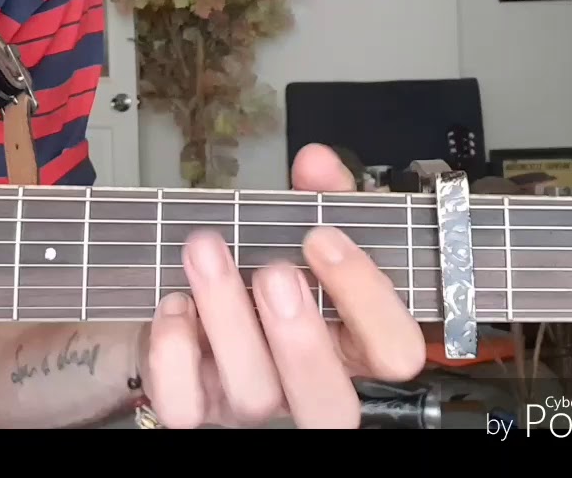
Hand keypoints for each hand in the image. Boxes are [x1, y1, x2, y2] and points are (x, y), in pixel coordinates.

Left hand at [138, 143, 425, 428]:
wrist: (179, 297)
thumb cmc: (252, 271)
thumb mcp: (293, 231)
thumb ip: (315, 196)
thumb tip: (316, 163)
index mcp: (350, 346)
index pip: (396, 352)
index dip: (368, 298)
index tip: (323, 237)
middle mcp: (306, 386)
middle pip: (332, 404)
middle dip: (303, 336)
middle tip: (273, 271)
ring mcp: (251, 404)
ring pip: (254, 397)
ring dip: (228, 316)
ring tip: (205, 253)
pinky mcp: (195, 408)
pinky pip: (186, 405)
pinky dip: (175, 352)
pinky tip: (175, 303)